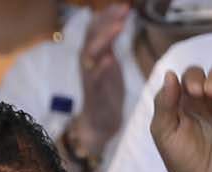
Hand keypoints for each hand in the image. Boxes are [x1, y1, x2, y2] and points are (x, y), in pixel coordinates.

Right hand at [70, 3, 131, 161]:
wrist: (99, 120)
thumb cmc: (105, 89)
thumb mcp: (109, 60)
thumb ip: (110, 42)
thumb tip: (117, 19)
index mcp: (92, 51)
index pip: (96, 26)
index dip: (108, 15)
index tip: (124, 6)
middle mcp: (87, 60)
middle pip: (92, 34)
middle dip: (107, 20)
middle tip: (124, 10)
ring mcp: (88, 75)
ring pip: (90, 52)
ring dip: (104, 38)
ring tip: (119, 27)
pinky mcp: (92, 92)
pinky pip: (93, 78)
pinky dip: (100, 67)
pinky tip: (110, 59)